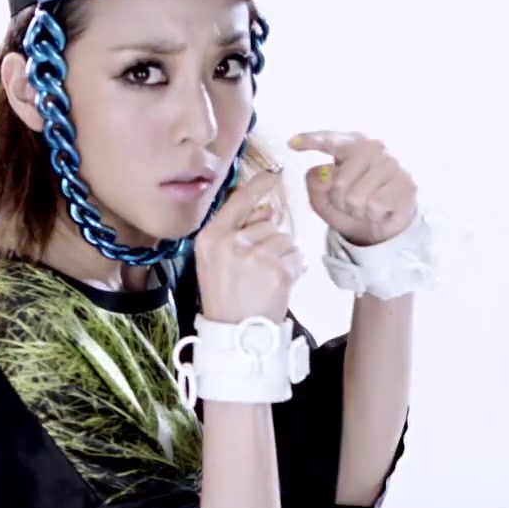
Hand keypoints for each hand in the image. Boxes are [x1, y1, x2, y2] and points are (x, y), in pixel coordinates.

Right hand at [194, 169, 305, 324]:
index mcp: (211, 237)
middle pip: (268, 222)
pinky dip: (294, 270)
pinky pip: (297, 256)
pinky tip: (277, 286)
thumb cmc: (226, 295)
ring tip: (265, 280)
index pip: (239, 200)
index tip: (275, 173)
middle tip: (255, 270)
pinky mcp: (276, 270)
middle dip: (269, 241)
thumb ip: (238, 230)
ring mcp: (253, 256)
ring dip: (282, 257)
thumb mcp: (217, 260)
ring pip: (285, 239)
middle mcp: (229, 242)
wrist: (234, 334)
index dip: (259, 185)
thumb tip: (269, 208)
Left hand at [287, 132, 419, 246]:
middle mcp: (374, 147)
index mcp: (352, 143)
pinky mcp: (406, 183)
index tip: (291, 143)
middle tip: (350, 203)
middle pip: (339, 181)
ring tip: (365, 207)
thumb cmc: (352, 205)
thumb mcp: (325, 199)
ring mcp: (392, 164)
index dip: (311, 140)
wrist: (385, 226)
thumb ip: (315, 185)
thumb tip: (324, 173)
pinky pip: (375, 205)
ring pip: (357, 196)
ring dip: (357, 210)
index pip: (330, 140)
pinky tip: (380, 210)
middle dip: (340, 200)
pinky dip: (373, 215)